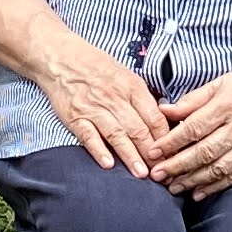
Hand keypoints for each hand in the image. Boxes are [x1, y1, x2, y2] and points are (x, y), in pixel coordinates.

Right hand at [26, 29, 175, 177]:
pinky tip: (108, 164)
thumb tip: (163, 121)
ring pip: (117, 135)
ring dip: (130, 156)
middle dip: (151, 153)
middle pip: (138, 129)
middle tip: (160, 171)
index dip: (165, 139)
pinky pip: (88, 136)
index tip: (171, 154)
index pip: (154, 117)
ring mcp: (93, 108)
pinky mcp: (74, 117)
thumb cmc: (96, 67)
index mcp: (132, 86)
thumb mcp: (126, 75)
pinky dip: (98, 150)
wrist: (60, 57)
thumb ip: (142, 98)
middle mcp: (114, 97)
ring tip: (141, 173)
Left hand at [154, 54, 231, 199]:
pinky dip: (215, 186)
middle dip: (176, 166)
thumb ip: (192, 99)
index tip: (153, 151)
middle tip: (157, 175)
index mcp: (226, 105)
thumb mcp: (221, 82)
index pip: (192, 129)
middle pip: (202, 152)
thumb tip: (164, 110)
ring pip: (217, 168)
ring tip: (172, 187)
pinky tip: (199, 192)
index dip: (170, 143)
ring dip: (192, 180)